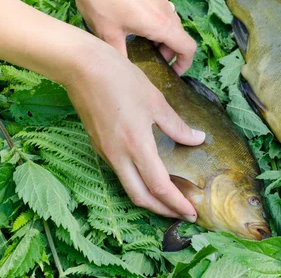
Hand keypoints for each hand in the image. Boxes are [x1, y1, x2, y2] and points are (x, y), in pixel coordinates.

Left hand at [65, 0, 195, 74]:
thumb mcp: (107, 34)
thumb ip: (121, 56)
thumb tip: (124, 72)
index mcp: (160, 24)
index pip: (188, 48)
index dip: (185, 64)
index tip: (173, 72)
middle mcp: (166, 10)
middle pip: (180, 37)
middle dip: (171, 52)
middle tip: (152, 61)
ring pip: (171, 24)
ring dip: (163, 38)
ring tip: (143, 45)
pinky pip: (162, 13)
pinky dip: (157, 25)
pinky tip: (135, 27)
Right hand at [65, 43, 205, 219]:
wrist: (82, 67)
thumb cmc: (121, 80)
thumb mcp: (156, 101)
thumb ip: (177, 126)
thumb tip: (197, 139)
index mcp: (136, 146)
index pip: (159, 186)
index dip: (176, 203)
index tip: (191, 212)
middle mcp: (118, 156)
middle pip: (141, 197)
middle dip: (163, 210)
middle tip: (182, 213)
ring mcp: (105, 152)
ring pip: (128, 187)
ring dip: (149, 198)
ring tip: (169, 199)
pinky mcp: (99, 145)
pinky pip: (120, 172)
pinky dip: (137, 183)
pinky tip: (149, 176)